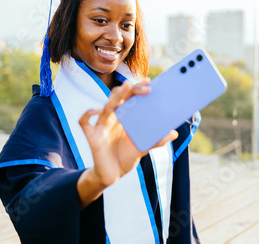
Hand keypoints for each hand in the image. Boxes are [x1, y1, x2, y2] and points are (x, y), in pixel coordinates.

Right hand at [77, 80, 177, 206]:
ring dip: (116, 97)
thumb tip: (174, 133)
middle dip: (130, 90)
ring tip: (126, 88)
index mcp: (124, 117)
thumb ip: (156, 140)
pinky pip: (84, 122)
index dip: (138, 88)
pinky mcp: (91, 136)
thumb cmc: (126, 157)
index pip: (130, 98)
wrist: (113, 175)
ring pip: (106, 106)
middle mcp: (112, 118)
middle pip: (118, 97)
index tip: (149, 82)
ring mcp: (101, 126)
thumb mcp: (143, 148)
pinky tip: (97, 111)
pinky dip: (88, 114)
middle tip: (145, 87)